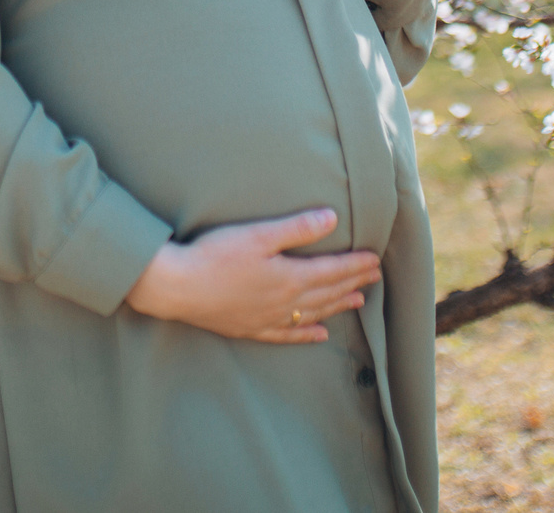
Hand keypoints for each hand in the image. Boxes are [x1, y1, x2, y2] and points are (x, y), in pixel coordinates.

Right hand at [122, 208, 381, 342]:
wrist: (177, 288)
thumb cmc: (214, 255)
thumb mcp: (257, 235)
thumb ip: (296, 228)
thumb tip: (332, 218)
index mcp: (289, 277)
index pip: (332, 270)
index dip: (355, 265)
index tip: (375, 260)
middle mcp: (285, 302)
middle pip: (327, 292)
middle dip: (353, 283)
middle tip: (375, 278)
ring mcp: (268, 319)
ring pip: (313, 313)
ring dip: (337, 306)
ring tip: (358, 302)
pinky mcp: (250, 329)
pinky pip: (287, 335)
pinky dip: (306, 334)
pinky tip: (319, 334)